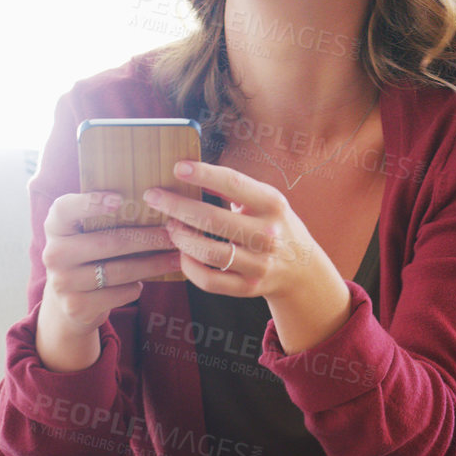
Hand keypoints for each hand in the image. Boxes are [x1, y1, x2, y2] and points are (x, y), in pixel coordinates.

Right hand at [38, 190, 181, 332]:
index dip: (90, 202)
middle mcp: (53, 253)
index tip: (119, 199)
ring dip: (152, 264)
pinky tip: (143, 282)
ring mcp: (63, 282)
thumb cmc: (87, 258)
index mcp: (55, 227)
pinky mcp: (77, 306)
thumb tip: (156, 208)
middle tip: (172, 235)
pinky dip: (136, 287)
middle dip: (146, 238)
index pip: (65, 209)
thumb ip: (104, 221)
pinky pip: (119, 293)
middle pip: (107, 242)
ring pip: (118, 270)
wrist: (67, 302)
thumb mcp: (84, 236)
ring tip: (175, 258)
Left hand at [143, 160, 327, 301]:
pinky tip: (182, 254)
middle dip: (176, 206)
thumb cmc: (273, 225)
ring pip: (208, 252)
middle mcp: (268, 234)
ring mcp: (259, 264)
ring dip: (181, 238)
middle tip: (154, 197)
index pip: (234, 184)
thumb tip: (189, 170)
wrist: (302, 269)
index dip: (204, 175)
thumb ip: (233, 188)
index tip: (178, 168)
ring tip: (170, 226)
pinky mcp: (249, 287)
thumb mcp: (265, 200)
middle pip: (212, 219)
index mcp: (272, 204)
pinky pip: (209, 280)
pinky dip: (189, 267)